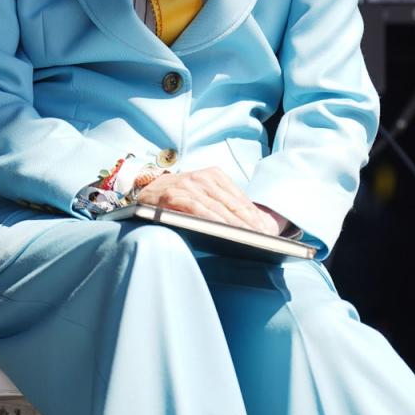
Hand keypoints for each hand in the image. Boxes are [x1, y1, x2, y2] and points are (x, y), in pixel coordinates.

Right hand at [136, 167, 279, 234]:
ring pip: (218, 208)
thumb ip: (227, 205)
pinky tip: (223, 232)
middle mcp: (202, 177)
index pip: (240, 198)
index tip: (268, 231)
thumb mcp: (205, 194)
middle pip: (232, 204)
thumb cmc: (181, 197)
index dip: (255, 216)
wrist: (146, 191)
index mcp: (214, 174)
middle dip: (249, 223)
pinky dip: (213, 221)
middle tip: (263, 239)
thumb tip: (258, 224)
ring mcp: (188, 185)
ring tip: (248, 239)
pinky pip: (198, 210)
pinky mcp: (174, 195)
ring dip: (234, 225)